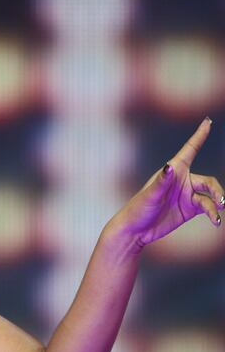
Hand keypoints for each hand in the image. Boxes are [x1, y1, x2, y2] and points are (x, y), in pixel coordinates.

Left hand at [110, 117, 224, 248]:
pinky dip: (213, 213)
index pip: (190, 150)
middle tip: (222, 201)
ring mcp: (187, 195)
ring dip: (217, 204)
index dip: (200, 135)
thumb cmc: (138, 208)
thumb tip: (169, 166)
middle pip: (208, 181)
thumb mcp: (150, 195)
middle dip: (216, 190)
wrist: (136, 230)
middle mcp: (182, 180)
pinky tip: (215, 221)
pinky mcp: (190, 209)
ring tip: (217, 215)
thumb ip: (162, 181)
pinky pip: (208, 208)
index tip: (208, 121)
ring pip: (210, 196)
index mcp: (173, 171)